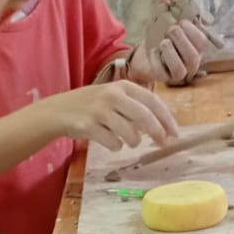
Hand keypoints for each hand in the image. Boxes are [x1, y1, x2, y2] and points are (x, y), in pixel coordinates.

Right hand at [47, 80, 177, 152]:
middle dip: (157, 132)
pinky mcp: (89, 126)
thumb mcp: (113, 97)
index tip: (175, 132)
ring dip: (134, 141)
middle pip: (144, 116)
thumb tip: (162, 126)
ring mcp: (100, 111)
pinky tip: (109, 141)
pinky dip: (116, 146)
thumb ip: (135, 107)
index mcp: (122, 86)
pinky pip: (113, 143)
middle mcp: (112, 96)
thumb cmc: (92, 105)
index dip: (166, 118)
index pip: (152, 101)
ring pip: (130, 133)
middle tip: (163, 143)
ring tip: (129, 141)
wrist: (59, 111)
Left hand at [129, 18, 212, 85]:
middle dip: (183, 42)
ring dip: (172, 54)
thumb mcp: (166, 18)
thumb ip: (169, 6)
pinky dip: (157, 62)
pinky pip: (161, 74)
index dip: (194, 32)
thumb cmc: (162, 34)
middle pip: (193, 57)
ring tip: (164, 42)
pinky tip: (153, 51)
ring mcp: (177, 72)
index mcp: (195, 46)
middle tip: (172, 29)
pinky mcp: (163, 78)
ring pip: (180, 70)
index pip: (202, 42)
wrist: (145, 52)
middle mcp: (189, 62)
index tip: (183, 22)